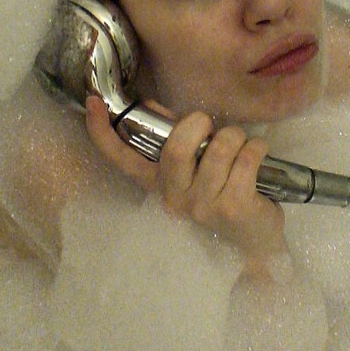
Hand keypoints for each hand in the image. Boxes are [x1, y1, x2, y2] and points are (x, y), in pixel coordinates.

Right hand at [85, 97, 287, 270]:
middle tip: (210, 128)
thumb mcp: (193, 170)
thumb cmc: (223, 197)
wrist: (254, 246)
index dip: (104, 132)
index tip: (92, 104)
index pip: (123, 159)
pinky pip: (247, 157)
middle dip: (199, 123)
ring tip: (241, 147)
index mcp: (159, 184)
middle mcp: (175, 197)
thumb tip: (150, 107)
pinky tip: (257, 156)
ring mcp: (203, 205)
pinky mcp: (234, 206)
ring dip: (236, 136)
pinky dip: (256, 147)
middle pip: (177, 148)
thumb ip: (173, 139)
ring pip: (221, 146)